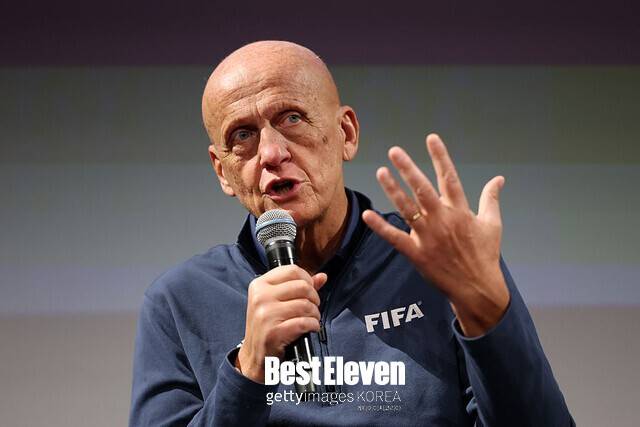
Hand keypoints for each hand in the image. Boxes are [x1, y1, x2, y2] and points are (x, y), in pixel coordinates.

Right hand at [237, 265, 326, 382]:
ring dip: (315, 313)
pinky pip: (304, 322)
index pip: (291, 270)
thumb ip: (298, 287)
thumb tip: (322, 277)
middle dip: (315, 298)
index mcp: (259, 285)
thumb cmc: (267, 326)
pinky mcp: (273, 332)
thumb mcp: (275, 302)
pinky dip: (313, 325)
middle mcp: (260, 297)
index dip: (307, 279)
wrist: (253, 355)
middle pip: (302, 286)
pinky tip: (311, 327)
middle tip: (313, 306)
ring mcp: (265, 315)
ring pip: (305, 305)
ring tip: (312, 318)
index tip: (309, 289)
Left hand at [362, 134, 509, 336]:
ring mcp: (428, 236)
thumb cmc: (485, 255)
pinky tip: (368, 215)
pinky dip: (381, 227)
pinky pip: (395, 238)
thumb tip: (499, 179)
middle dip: (408, 168)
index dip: (440, 157)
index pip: (449, 177)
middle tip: (395, 151)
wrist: (477, 288)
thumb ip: (491, 199)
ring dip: (392, 189)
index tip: (431, 138)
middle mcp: (443, 220)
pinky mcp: (417, 253)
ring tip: (381, 172)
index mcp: (461, 210)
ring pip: (407, 208)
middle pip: (423, 189)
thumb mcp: (493, 224)